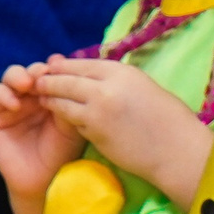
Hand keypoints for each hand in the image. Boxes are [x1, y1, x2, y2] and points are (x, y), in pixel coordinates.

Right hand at [0, 66, 88, 203]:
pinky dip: (4, 95)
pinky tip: (16, 105)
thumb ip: (67, 101)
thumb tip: (65, 75)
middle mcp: (32, 96)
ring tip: (27, 85)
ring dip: (18, 76)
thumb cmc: (61, 153)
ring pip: (11, 77)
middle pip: (31, 70)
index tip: (62, 65)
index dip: (55, 67)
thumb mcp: (71, 125)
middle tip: (43, 74)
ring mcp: (13, 103)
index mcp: (52, 94)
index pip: (51, 72)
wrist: (43, 180)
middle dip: (37, 69)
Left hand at [34, 58, 209, 203]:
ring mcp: (99, 109)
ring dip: (50, 98)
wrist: (176, 150)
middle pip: (68, 78)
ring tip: (40, 97)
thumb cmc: (169, 120)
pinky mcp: (94, 131)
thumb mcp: (143, 87)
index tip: (55, 68)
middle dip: (50, 79)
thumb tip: (96, 77)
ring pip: (64, 99)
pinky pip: (71, 119)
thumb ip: (118, 81)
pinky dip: (63, 116)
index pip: (84, 64)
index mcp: (122, 71)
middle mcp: (108, 86)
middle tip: (37, 81)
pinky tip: (57, 116)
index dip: (66, 66)